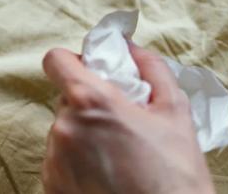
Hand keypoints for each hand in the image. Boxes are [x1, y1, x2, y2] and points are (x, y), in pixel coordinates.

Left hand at [41, 46, 213, 193]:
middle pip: (65, 100)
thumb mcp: (175, 111)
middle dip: (89, 106)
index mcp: (90, 101)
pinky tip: (107, 177)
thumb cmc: (175, 175)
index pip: (55, 61)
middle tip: (120, 125)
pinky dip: (77, 165)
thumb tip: (130, 47)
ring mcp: (54, 161)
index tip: (91, 74)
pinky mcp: (51, 187)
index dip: (73, 62)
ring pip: (62, 133)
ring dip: (83, 138)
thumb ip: (151, 68)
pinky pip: (58, 163)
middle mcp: (64, 128)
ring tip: (118, 158)